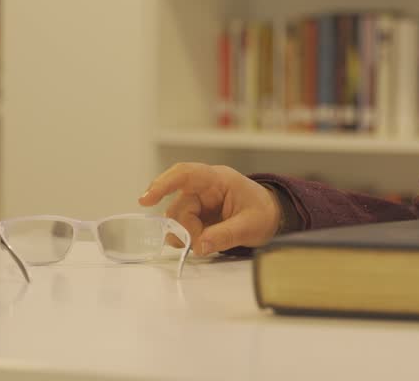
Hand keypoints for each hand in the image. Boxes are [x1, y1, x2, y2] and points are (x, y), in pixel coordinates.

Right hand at [138, 163, 282, 254]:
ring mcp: (199, 202)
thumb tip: (200, 245)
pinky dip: (186, 237)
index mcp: (218, 179)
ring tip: (204, 243)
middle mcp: (204, 188)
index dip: (163, 184)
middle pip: (179, 205)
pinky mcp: (197, 215)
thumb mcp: (251, 225)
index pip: (185, 174)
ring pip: (177, 217)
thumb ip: (226, 234)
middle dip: (185, 228)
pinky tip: (200, 242)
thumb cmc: (263, 213)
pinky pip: (181, 226)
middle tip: (200, 243)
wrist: (272, 216)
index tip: (146, 200)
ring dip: (185, 234)